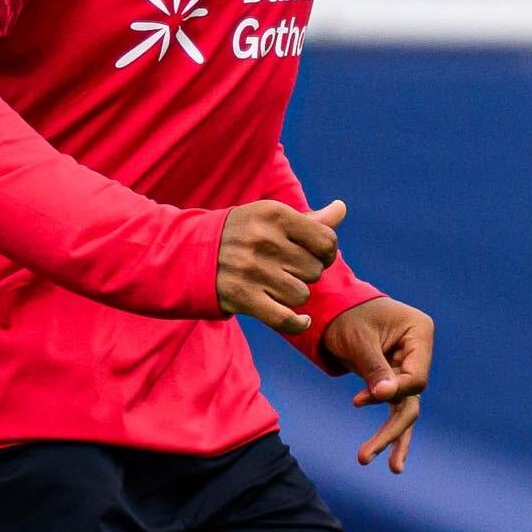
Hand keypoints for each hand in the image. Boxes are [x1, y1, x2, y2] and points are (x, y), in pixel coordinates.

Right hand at [216, 194, 351, 327]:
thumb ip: (309, 219)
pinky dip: (297, 323)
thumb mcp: (270, 218)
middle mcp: (264, 240)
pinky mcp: (242, 296)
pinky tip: (301, 320)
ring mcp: (252, 270)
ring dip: (295, 295)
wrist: (190, 253)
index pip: (326, 241)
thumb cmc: (241, 233)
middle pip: (315, 270)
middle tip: (288, 270)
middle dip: (306, 273)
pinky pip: (285, 318)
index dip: (327, 253)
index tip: (315, 256)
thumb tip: (341, 209)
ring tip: (278, 285)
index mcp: (274, 214)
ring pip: (302, 294)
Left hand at [315, 290, 433, 470]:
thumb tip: (385, 396)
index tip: (359, 400)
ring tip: (367, 461)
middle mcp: (419, 352)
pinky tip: (389, 461)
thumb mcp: (359, 340)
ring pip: (405, 408)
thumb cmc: (347, 316)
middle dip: (390, 429)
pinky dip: (390, 431)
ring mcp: (409, 367)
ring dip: (389, 437)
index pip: (416, 376)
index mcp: (419, 332)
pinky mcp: (395, 380)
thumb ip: (374, 368)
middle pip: (412, 397)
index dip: (393, 392)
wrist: (334, 308)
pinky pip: (396, 408)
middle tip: (365, 454)